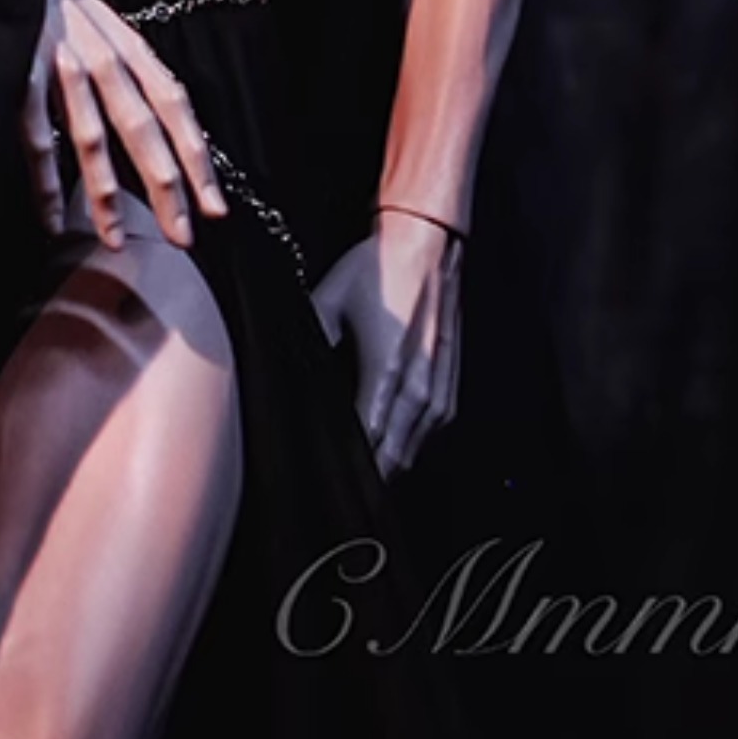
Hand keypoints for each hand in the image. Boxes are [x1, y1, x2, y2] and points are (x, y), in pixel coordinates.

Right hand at [23, 0, 229, 247]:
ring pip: (90, 137)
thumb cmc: (60, 5)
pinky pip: (34, 136)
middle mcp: (102, 55)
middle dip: (164, 185)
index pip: (173, 106)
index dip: (196, 157)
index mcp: (130, 45)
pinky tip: (52, 219)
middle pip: (141, 127)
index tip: (213, 207)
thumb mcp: (108, 28)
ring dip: (104, 193)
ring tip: (116, 239)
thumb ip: (135, 75)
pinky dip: (44, 180)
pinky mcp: (17, 73)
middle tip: (181, 236)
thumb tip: (169, 132)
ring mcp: (59, 64)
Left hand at [311, 212, 462, 472]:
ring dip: (387, 467)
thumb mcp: (328, 301)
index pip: (366, 442)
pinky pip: (427, 435)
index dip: (343, 467)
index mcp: (386, 372)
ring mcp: (438, 391)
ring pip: (412, 453)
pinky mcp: (449, 387)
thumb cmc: (378, 269)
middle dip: (364, 479)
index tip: (320, 480)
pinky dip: (406, 447)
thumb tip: (289, 377)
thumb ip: (309, 343)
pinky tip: (385, 449)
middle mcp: (418, 389)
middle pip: (391, 459)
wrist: (428, 245)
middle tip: (335, 493)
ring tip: (355, 478)